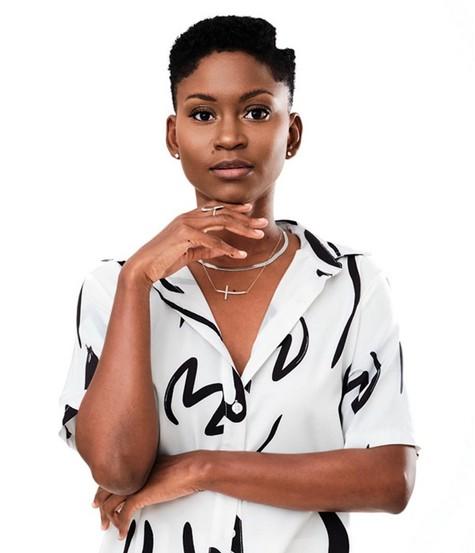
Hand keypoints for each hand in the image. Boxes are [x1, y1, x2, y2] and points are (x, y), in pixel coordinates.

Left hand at [92, 450, 205, 539]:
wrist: (191, 469)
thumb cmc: (182, 466)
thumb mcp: (159, 466)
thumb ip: (148, 473)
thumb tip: (147, 481)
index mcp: (134, 465)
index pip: (111, 477)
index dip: (102, 490)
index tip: (99, 499)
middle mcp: (130, 473)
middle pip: (106, 491)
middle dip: (101, 507)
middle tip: (101, 518)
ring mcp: (133, 484)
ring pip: (110, 504)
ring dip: (108, 519)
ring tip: (109, 528)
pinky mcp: (140, 496)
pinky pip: (123, 515)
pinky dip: (121, 526)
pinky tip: (122, 532)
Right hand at [121, 200, 268, 283]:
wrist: (143, 266)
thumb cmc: (163, 259)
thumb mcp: (191, 253)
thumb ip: (208, 249)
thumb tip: (226, 249)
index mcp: (188, 218)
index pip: (216, 208)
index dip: (234, 208)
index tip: (250, 210)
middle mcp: (188, 217)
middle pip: (223, 213)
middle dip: (245, 218)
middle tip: (262, 223)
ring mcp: (186, 224)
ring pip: (221, 222)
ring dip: (242, 228)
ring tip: (257, 234)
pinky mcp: (185, 235)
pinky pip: (212, 241)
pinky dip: (227, 248)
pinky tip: (238, 253)